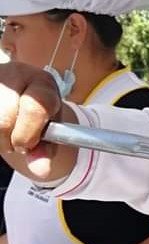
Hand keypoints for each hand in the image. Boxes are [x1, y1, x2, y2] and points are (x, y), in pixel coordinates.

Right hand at [0, 61, 61, 176]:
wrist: (21, 97)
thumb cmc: (39, 115)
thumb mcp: (49, 130)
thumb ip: (46, 150)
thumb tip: (41, 170)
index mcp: (42, 82)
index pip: (35, 109)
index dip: (29, 134)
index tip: (27, 145)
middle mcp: (15, 73)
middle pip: (3, 119)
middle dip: (9, 140)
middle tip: (15, 142)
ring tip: (5, 134)